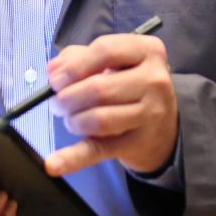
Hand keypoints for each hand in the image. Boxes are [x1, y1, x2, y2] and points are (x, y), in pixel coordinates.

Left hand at [44, 32, 178, 176]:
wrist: (162, 125)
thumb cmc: (132, 86)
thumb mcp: (114, 62)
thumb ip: (79, 58)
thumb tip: (53, 70)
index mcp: (148, 51)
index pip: (105, 50)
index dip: (73, 67)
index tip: (56, 80)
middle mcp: (155, 80)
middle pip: (98, 88)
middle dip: (67, 98)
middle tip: (59, 104)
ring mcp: (150, 113)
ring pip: (97, 118)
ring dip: (73, 120)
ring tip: (72, 119)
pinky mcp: (138, 143)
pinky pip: (98, 150)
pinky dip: (72, 159)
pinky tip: (54, 164)